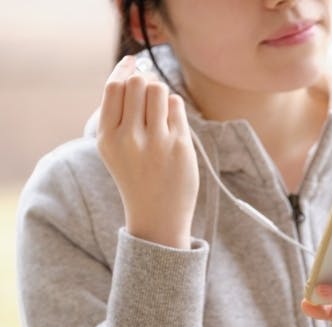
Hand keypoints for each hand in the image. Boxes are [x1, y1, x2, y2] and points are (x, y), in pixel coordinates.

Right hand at [96, 56, 198, 248]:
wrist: (157, 215)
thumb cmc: (136, 175)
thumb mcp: (115, 147)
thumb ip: (119, 112)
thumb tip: (135, 68)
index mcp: (107, 137)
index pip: (114, 87)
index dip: (124, 69)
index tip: (132, 62)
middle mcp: (128, 138)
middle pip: (137, 83)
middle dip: (145, 81)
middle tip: (148, 93)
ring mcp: (156, 141)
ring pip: (158, 89)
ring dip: (160, 91)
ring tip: (160, 108)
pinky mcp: (179, 145)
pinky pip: (176, 106)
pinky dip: (174, 107)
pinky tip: (171, 123)